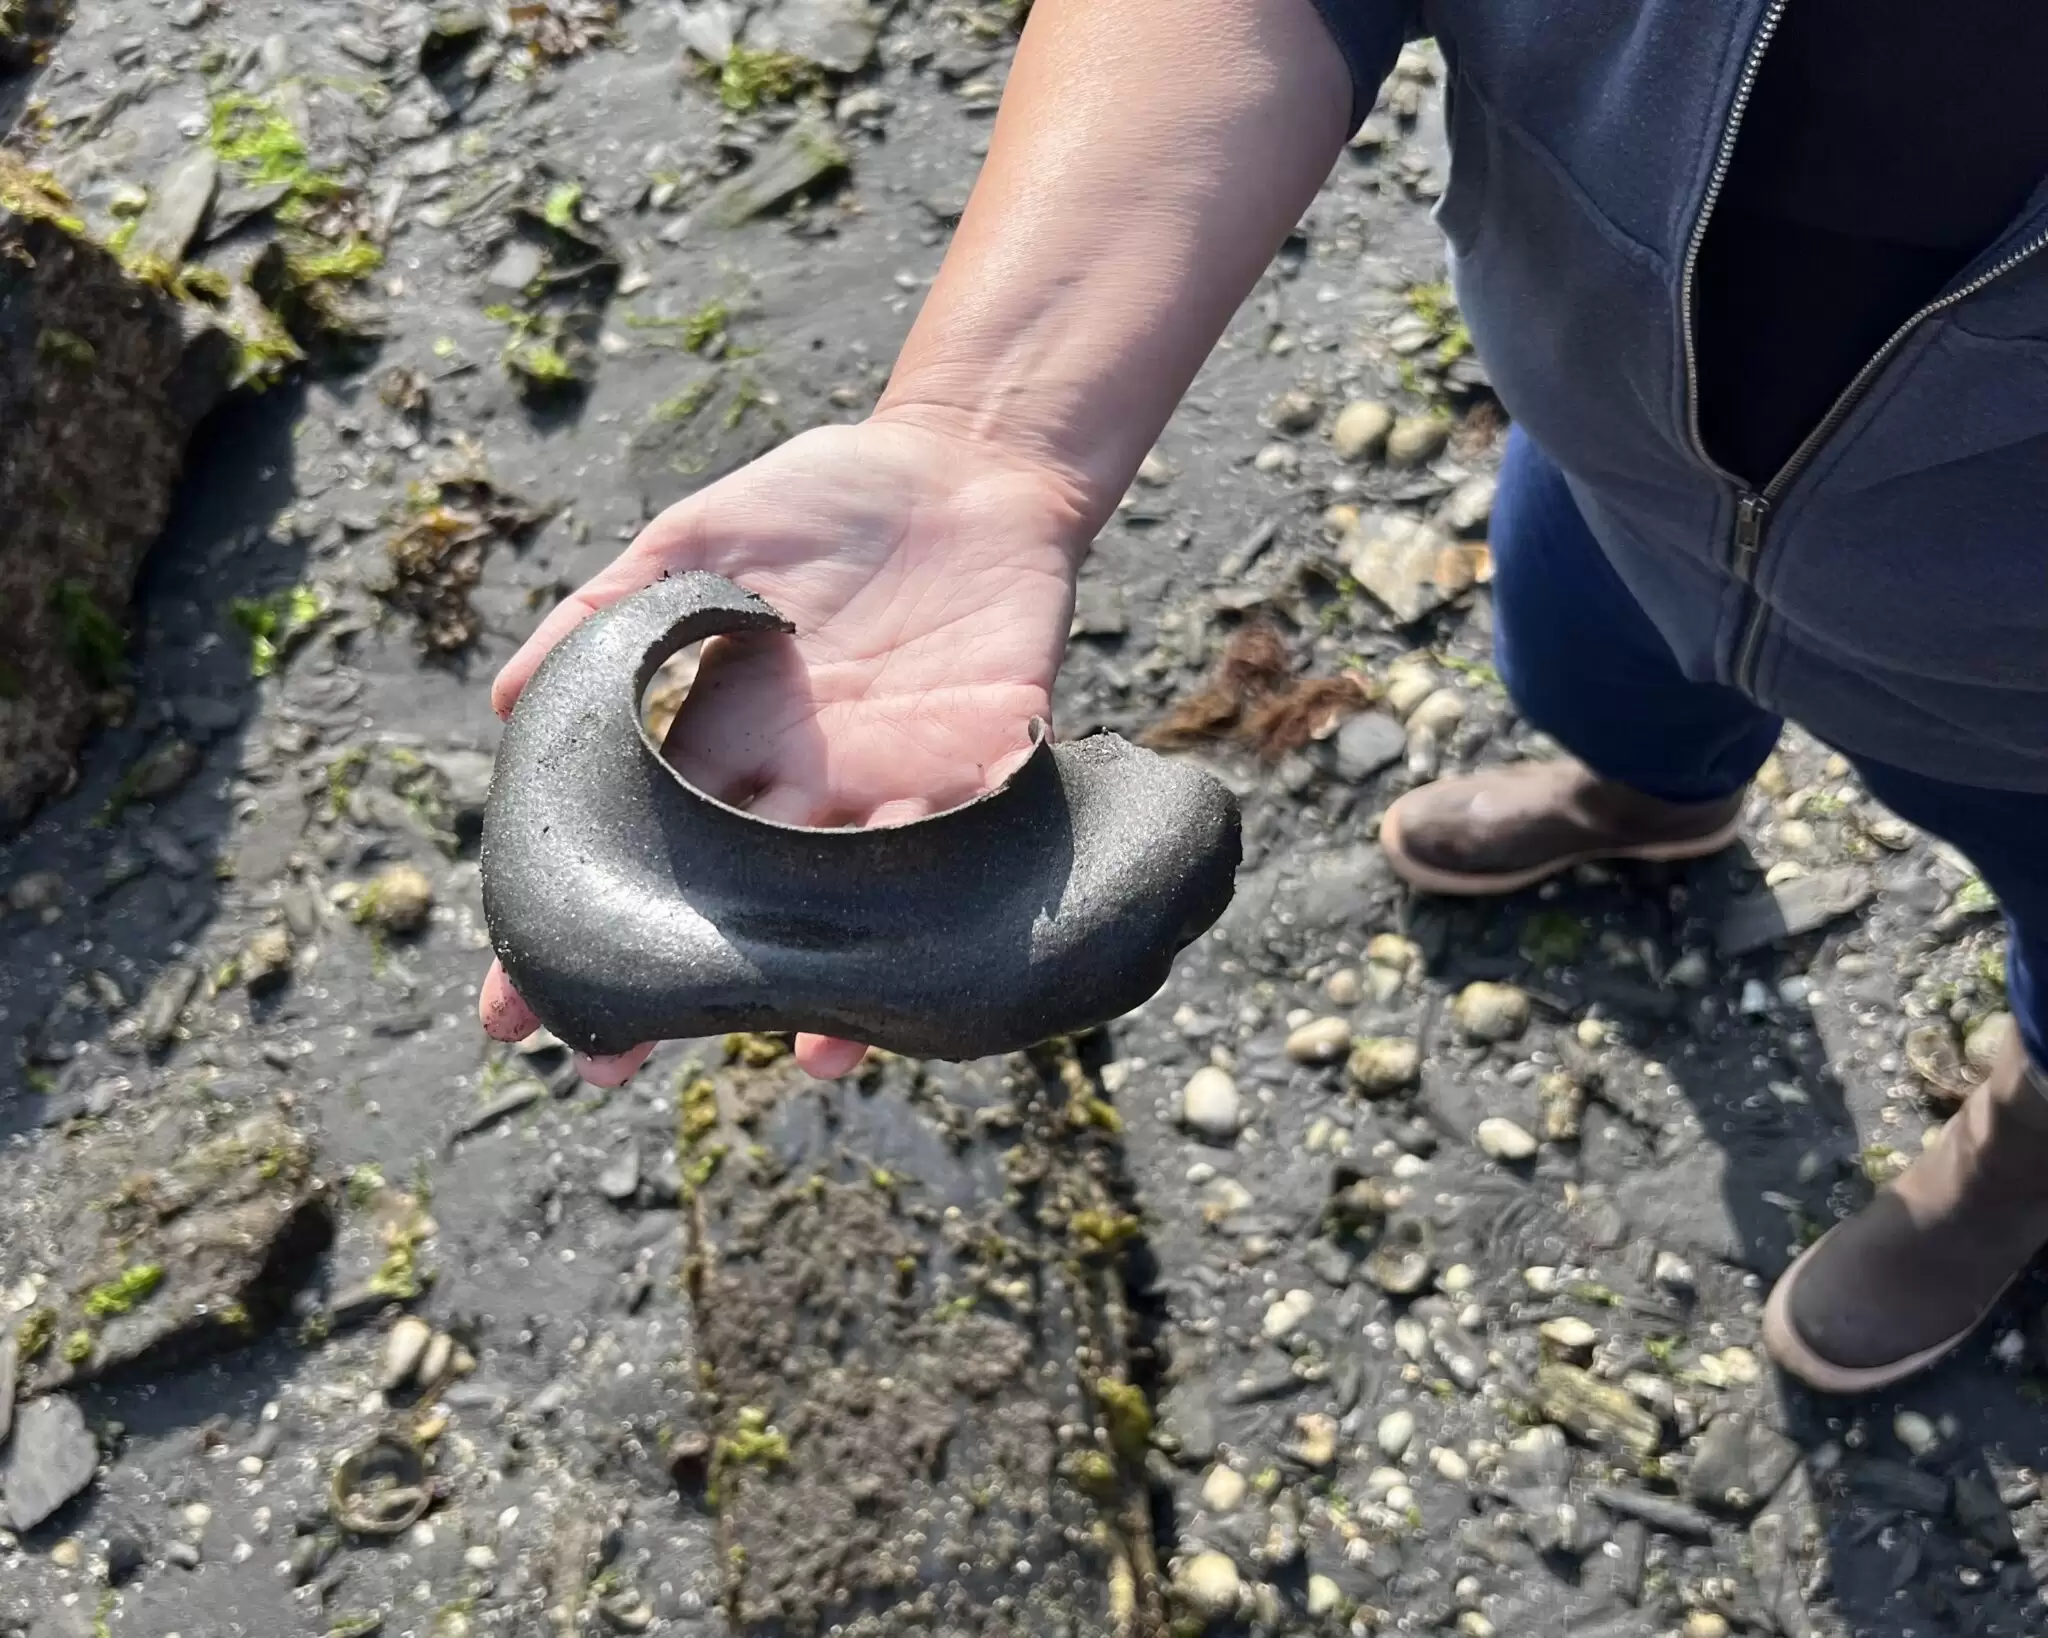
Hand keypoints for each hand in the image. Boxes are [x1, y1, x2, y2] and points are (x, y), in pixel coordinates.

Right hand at [477, 412, 1090, 1081]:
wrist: (965, 467)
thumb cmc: (822, 505)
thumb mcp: (698, 542)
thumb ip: (610, 611)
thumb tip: (507, 700)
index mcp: (728, 743)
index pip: (643, 853)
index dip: (577, 929)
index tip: (513, 1011)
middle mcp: (802, 791)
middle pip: (733, 909)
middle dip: (677, 993)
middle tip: (610, 1071)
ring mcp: (892, 790)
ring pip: (848, 912)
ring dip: (822, 985)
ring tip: (791, 1051)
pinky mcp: (985, 769)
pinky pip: (961, 854)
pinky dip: (940, 908)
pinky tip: (908, 962)